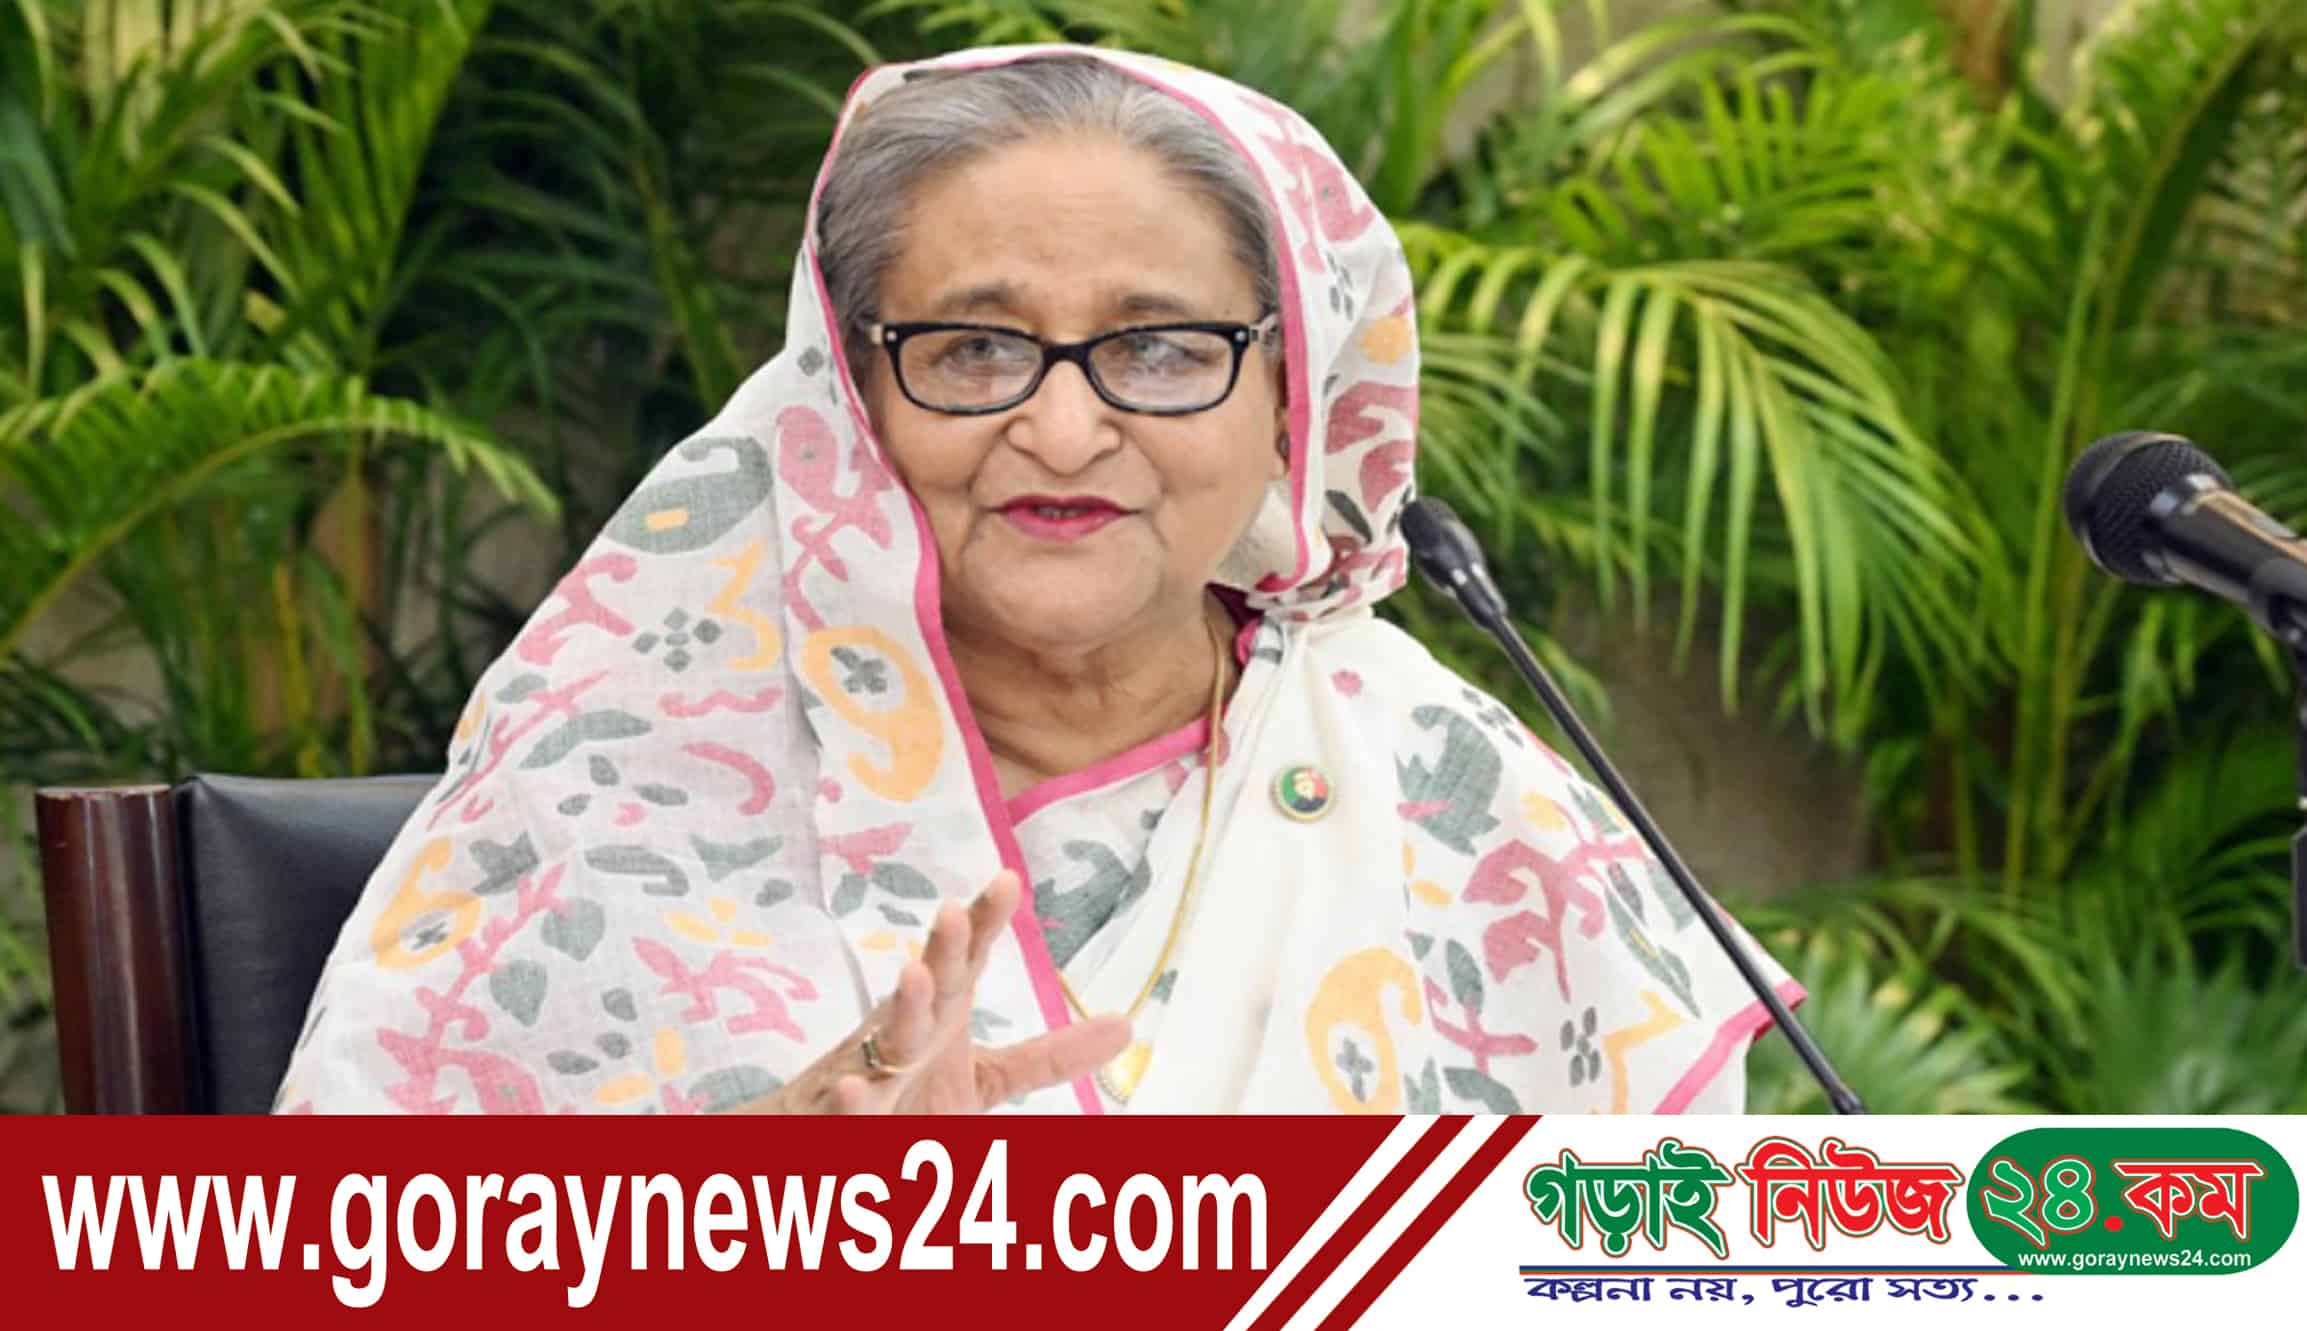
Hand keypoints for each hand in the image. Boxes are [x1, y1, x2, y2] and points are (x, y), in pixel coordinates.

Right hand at [737, 871, 1129, 1112]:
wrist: (826, 1140)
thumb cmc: (909, 1099)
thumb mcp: (987, 1079)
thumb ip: (1049, 1056)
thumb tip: (1127, 1024)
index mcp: (940, 1019)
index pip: (967, 962)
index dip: (985, 922)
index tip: (1009, 879)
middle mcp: (905, 1035)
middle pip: (931, 987)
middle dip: (944, 951)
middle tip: (957, 912)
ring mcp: (869, 1071)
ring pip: (888, 1039)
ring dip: (902, 1007)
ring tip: (917, 973)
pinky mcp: (839, 1117)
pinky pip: (848, 1111)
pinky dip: (850, 1101)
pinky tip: (853, 1086)